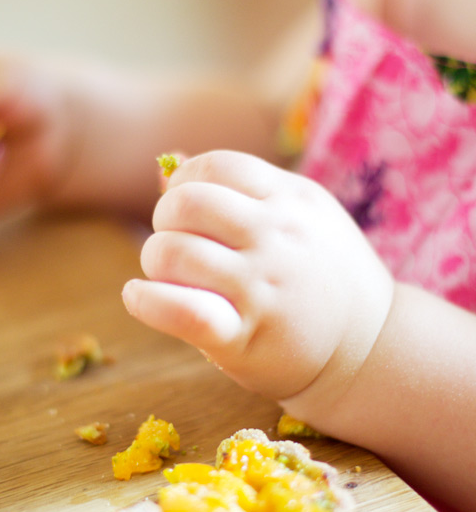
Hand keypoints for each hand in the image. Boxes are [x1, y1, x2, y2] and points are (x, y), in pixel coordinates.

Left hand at [123, 150, 393, 410]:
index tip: (185, 212)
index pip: (216, 166)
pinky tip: (140, 297)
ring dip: (154, 263)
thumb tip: (166, 163)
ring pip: (174, 254)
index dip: (184, 184)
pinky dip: (146, 301)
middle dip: (163, 222)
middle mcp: (278, 237)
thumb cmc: (321, 278)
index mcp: (292, 199)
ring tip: (165, 277)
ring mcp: (263, 287)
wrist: (370, 348)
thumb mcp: (299, 219)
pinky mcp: (245, 336)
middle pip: (187, 204)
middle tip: (174, 246)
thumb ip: (236, 191)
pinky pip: (181, 310)